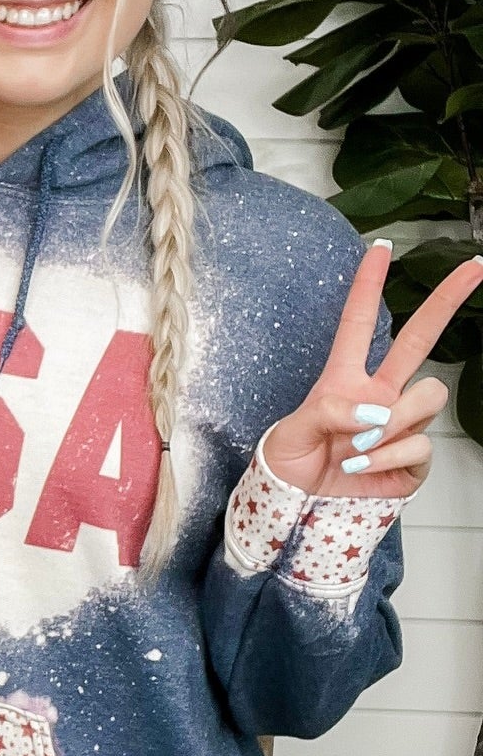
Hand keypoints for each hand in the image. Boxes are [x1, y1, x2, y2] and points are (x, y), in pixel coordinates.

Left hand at [264, 240, 482, 498]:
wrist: (300, 508)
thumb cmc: (291, 464)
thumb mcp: (294, 430)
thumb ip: (330, 411)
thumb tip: (375, 409)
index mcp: (344, 378)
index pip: (358, 323)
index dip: (368, 285)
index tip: (381, 247)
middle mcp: (379, 393)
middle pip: (421, 338)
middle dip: (448, 301)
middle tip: (476, 265)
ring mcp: (401, 423)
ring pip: (427, 395)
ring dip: (391, 421)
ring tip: (356, 445)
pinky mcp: (415, 457)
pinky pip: (420, 441)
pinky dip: (388, 455)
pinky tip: (364, 466)